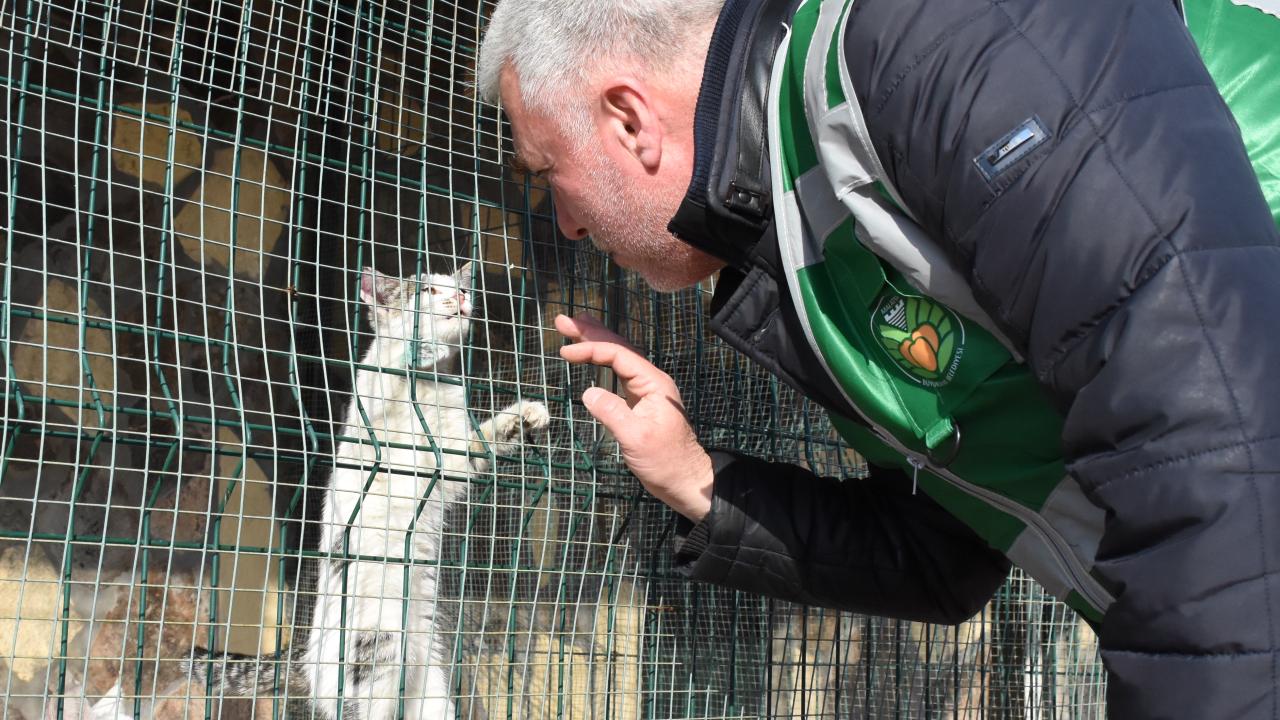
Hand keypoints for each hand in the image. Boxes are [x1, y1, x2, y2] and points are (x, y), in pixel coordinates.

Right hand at [555, 313, 713, 521]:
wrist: (685, 481)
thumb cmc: (665, 461)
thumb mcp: (635, 438)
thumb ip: (612, 413)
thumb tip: (588, 392)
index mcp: (653, 383)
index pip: (619, 355)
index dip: (591, 348)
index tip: (564, 351)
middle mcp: (651, 381)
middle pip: (618, 349)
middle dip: (591, 332)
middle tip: (563, 320)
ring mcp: (646, 391)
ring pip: (618, 359)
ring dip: (596, 342)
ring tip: (573, 328)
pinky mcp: (641, 402)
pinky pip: (619, 373)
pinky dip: (602, 361)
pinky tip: (592, 356)